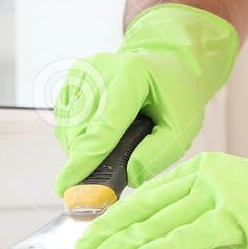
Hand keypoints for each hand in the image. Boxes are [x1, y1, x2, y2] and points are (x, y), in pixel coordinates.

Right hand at [53, 4, 238, 196]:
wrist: (164, 62)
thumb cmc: (174, 95)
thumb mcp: (182, 126)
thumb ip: (159, 153)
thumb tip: (128, 176)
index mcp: (131, 75)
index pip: (104, 126)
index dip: (85, 159)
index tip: (67, 185)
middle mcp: (100, 69)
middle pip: (81, 130)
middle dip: (88, 161)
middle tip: (104, 180)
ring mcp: (83, 72)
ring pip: (68, 128)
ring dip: (84, 149)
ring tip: (114, 145)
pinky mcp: (71, 79)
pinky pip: (65, 121)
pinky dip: (78, 137)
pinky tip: (100, 135)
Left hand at [75, 97, 247, 248]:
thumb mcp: (241, 202)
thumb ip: (204, 214)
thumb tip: (169, 240)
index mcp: (207, 167)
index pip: (151, 193)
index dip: (119, 214)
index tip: (97, 231)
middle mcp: (208, 175)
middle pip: (146, 205)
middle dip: (111, 230)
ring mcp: (221, 194)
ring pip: (158, 222)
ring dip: (123, 245)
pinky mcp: (236, 217)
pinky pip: (185, 238)